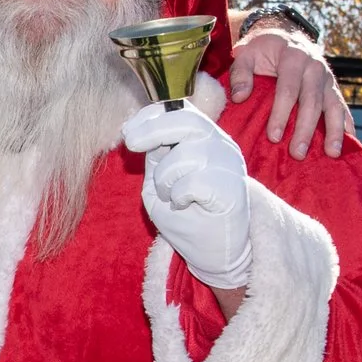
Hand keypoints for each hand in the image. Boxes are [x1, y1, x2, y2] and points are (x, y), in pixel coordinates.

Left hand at [122, 104, 252, 290]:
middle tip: (131, 144)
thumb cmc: (185, 214)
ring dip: (165, 178)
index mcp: (205, 138)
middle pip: (186, 120)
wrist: (212, 250)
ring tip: (170, 196)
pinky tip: (184, 204)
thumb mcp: (161, 178)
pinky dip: (179, 195)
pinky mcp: (232, 189)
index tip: (128, 130)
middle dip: (152, 129)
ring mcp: (230, 166)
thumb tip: (138, 130)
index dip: (151, 115)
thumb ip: (155, 153)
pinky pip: (193, 183)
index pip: (181, 110)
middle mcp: (221, 145)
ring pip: (185, 155)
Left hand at [231, 26, 348, 158]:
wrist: (284, 34)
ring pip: (333, 106)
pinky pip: (342, 107)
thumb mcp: (246, 53)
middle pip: (312, 101)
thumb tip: (239, 97)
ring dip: (334, 131)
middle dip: (305, 129)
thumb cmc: (262, 48)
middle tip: (297, 153)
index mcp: (293, 57)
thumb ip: (240, 74)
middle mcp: (315, 66)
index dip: (281, 113)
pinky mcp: (333, 87)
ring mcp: (327, 78)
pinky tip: (350, 142)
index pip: (288, 89)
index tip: (274, 137)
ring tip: (331, 153)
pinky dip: (346, 124)